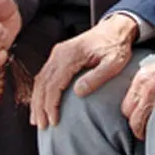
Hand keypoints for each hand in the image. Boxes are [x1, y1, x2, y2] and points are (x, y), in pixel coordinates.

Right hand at [30, 13, 138, 129]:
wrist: (115, 29)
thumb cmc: (116, 46)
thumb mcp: (114, 62)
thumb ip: (96, 77)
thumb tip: (77, 92)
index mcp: (71, 55)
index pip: (54, 84)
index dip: (51, 105)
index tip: (54, 121)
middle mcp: (59, 54)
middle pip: (43, 83)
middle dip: (40, 107)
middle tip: (42, 126)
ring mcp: (57, 54)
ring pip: (40, 80)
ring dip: (37, 101)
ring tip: (37, 119)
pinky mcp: (59, 56)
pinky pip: (44, 75)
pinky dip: (40, 92)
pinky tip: (40, 103)